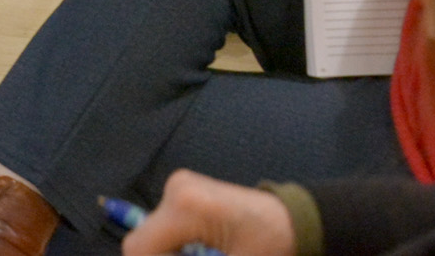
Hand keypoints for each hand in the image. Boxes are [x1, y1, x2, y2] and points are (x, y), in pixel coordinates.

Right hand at [124, 171, 296, 255]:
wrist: (295, 221)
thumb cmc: (271, 247)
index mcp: (186, 207)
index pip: (139, 246)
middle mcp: (175, 190)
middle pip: (143, 240)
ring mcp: (179, 186)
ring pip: (153, 234)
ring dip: (170, 253)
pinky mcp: (184, 189)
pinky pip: (165, 225)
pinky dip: (176, 244)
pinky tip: (200, 250)